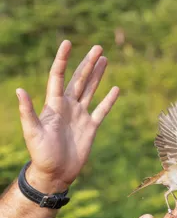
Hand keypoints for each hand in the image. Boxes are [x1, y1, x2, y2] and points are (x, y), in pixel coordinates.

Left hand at [16, 40, 119, 192]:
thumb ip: (28, 111)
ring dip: (98, 75)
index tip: (67, 44)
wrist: (56, 173)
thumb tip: (19, 90)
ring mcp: (80, 116)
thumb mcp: (32, 132)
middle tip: (98, 48)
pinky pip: (102, 110)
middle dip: (88, 63)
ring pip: (91, 90)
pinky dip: (109, 100)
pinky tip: (115, 89)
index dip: (63, 60)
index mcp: (54, 105)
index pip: (58, 77)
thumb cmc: (41, 154)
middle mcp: (68, 107)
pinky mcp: (91, 127)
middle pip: (79, 79)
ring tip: (105, 60)